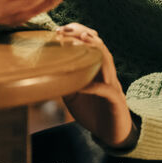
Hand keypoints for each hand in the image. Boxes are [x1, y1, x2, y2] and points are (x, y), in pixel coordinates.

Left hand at [57, 23, 134, 148]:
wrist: (111, 133)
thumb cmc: (92, 110)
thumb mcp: (73, 94)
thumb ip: (64, 80)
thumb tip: (45, 69)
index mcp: (96, 67)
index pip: (90, 43)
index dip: (77, 32)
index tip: (58, 29)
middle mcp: (106, 72)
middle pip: (99, 45)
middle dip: (84, 34)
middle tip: (65, 30)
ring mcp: (112, 85)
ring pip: (107, 61)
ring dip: (95, 49)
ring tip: (82, 40)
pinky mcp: (115, 101)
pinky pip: (107, 90)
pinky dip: (95, 86)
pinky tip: (83, 86)